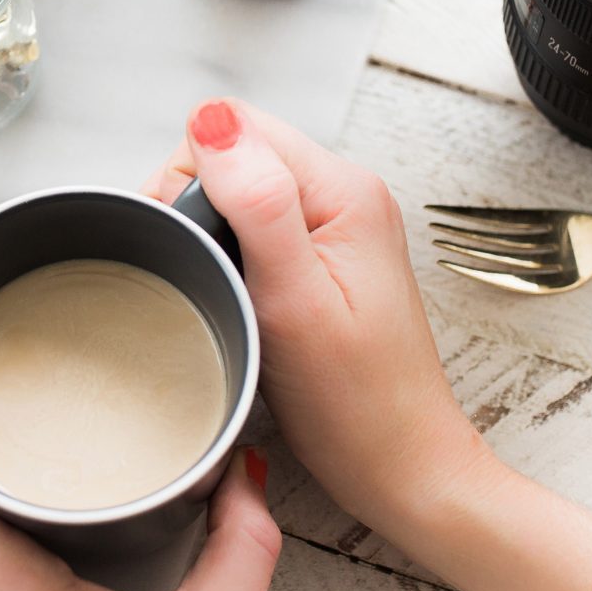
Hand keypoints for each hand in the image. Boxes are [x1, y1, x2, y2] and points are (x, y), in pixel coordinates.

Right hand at [145, 99, 496, 536]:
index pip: (234, 126)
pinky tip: (239, 299)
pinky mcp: (325, 258)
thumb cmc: (356, 404)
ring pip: (238, 191)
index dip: (189, 177)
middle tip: (209, 280)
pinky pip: (254, 226)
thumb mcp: (294, 301)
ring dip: (212, 235)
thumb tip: (213, 122)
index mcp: (343, 190)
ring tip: (227, 295)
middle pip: (234, 154)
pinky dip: (231, 257)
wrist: (401, 468)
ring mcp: (336, 226)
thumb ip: (257, 203)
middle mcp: (345, 195)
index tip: (192, 247)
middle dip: (197, 207)